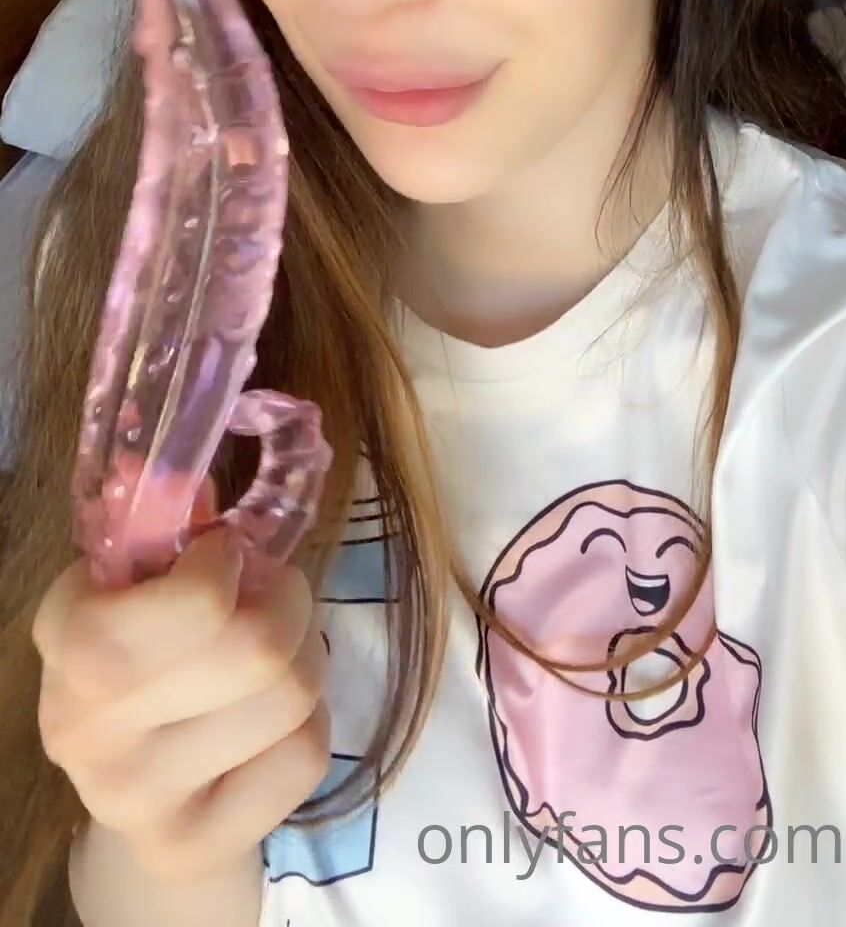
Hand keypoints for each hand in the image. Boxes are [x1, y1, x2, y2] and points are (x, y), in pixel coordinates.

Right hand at [32, 486, 329, 884]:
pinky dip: (313, 722)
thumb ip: (164, 518)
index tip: (225, 557)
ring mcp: (136, 801)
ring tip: (277, 651)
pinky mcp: (193, 846)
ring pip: (292, 698)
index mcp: (67, 639)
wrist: (141, 790)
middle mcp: (85, 729)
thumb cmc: (150, 651)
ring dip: (307, 656)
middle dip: (288, 601)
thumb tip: (187, 462)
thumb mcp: (139, 579)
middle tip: (273, 595)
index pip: (189, 603)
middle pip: (256, 647)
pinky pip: (307, 757)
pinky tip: (273, 717)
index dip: (227, 566)